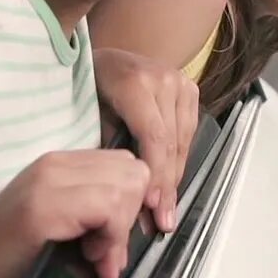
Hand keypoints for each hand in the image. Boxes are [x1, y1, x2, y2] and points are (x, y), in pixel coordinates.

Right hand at [0, 149, 149, 277]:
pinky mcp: (42, 206)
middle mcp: (53, 163)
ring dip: (118, 232)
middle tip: (105, 255)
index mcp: (60, 164)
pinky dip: (109, 237)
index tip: (113, 242)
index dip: (130, 205)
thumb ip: (99, 224)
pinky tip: (87, 259)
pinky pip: (106, 207)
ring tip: (95, 259)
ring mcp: (46, 180)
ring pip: (125, 186)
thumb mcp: (64, 233)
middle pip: (133, 171)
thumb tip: (135, 236)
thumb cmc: (10, 260)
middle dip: (129, 218)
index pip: (125, 165)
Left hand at [93, 48, 199, 233]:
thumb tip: (124, 194)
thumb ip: (110, 149)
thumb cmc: (88, 87)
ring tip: (167, 210)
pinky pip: (188, 132)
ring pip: (184, 140)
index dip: (155, 174)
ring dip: (175, 177)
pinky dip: (179, 159)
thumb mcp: (90, 115)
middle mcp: (163, 79)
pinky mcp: (189, 87)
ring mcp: (180, 81)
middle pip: (172, 142)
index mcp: (135, 82)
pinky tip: (170, 182)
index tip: (151, 206)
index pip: (154, 137)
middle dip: (167, 185)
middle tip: (162, 220)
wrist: (104, 57)